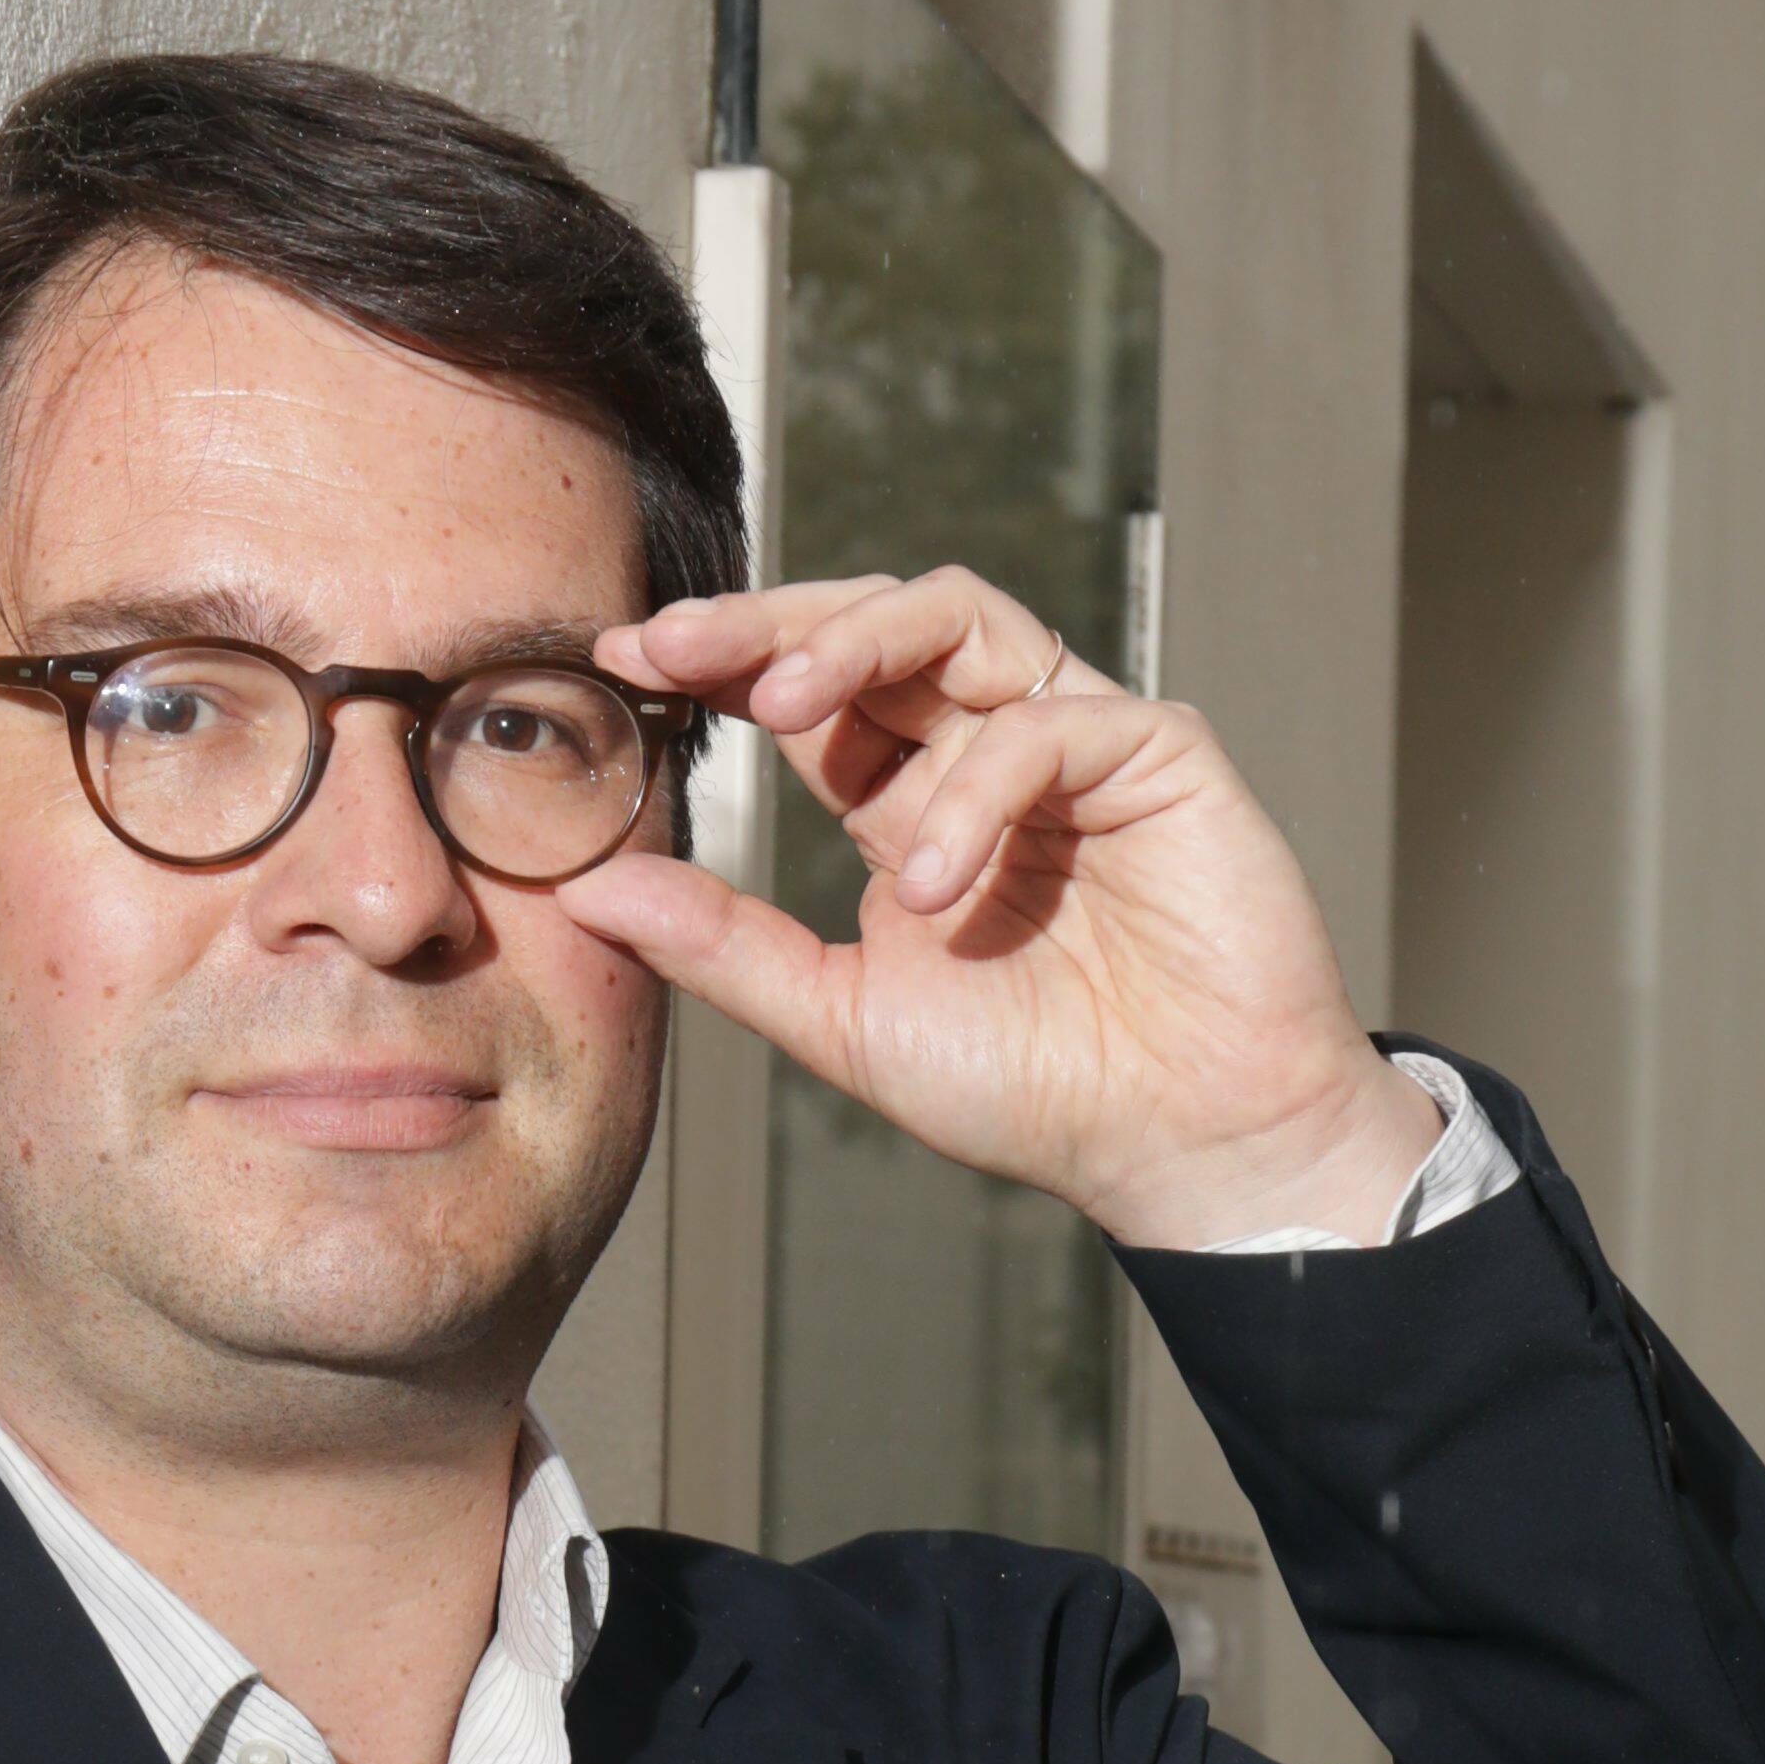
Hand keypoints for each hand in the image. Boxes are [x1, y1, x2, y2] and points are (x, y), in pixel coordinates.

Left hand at [578, 570, 1437, 1253]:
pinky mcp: (1158, 754)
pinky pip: (1050, 722)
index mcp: (909, 804)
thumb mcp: (842, 1018)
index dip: (717, 663)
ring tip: (780, 711)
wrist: (1180, 1144)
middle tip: (677, 644)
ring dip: (857, 647)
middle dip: (767, 621)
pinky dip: (977, 790)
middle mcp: (984, 752)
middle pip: (870, 625)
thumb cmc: (1034, 1089)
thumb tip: (584, 887)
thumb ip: (723, 947)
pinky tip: (935, 884)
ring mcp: (1074, 741)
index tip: (623, 663)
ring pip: (959, 619)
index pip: (804, 695)